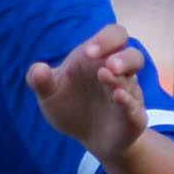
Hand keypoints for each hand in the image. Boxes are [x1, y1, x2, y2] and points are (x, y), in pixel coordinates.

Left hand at [27, 24, 151, 161]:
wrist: (86, 137)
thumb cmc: (70, 106)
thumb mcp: (50, 94)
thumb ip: (40, 81)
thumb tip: (38, 69)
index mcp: (99, 59)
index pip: (113, 36)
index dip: (105, 40)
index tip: (88, 52)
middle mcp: (119, 74)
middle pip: (134, 56)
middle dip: (124, 58)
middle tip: (108, 65)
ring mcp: (129, 95)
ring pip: (133, 82)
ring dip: (122, 79)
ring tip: (106, 78)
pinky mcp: (133, 119)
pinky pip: (136, 110)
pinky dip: (129, 104)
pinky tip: (118, 98)